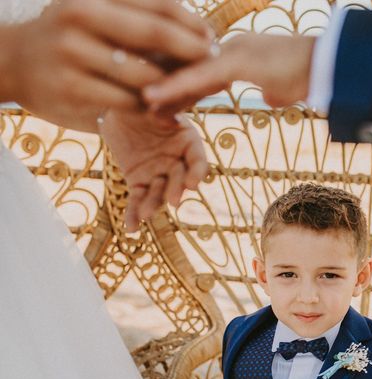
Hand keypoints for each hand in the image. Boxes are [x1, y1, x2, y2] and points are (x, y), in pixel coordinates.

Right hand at [1, 0, 210, 126]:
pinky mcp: (73, 90)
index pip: (156, 4)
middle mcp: (81, 19)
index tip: (212, 38)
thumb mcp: (95, 16)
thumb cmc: (69, 39)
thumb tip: (197, 31)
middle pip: (155, 33)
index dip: (191, 22)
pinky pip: (129, 102)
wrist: (12, 63)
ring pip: (145, 74)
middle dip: (192, 49)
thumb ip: (136, 19)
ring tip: (193, 89)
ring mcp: (74, 55)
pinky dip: (151, 106)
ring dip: (175, 84)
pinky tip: (162, 107)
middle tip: (214, 62)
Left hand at [99, 110, 208, 231]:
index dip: (197, 173)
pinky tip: (132, 227)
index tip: (193, 184)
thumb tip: (168, 119)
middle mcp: (177, 160)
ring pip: (159, 193)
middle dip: (177, 190)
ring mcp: (159, 173)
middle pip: (180, 180)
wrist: (117, 108)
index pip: (197, 160)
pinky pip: (138, 199)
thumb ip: (160, 112)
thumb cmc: (138, 100)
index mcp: (187, 139)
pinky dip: (134, 213)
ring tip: (145, 215)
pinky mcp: (139, 182)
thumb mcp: (149, 102)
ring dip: (153, 205)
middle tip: (173, 200)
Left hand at [143, 33, 315, 112]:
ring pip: (186, 69)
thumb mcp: (282, 86)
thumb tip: (269, 96)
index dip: (177, 86)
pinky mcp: (240, 61)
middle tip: (136, 103)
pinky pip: (200, 76)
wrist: (329, 66)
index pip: (198, 71)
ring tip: (133, 100)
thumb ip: (270, 89)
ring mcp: (233, 51)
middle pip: (186, 67)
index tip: (156, 103)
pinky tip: (153, 97)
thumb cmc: (308, 76)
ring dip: (159, 85)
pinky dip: (175, 87)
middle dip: (161, 86)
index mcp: (236, 55)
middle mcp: (228, 48)